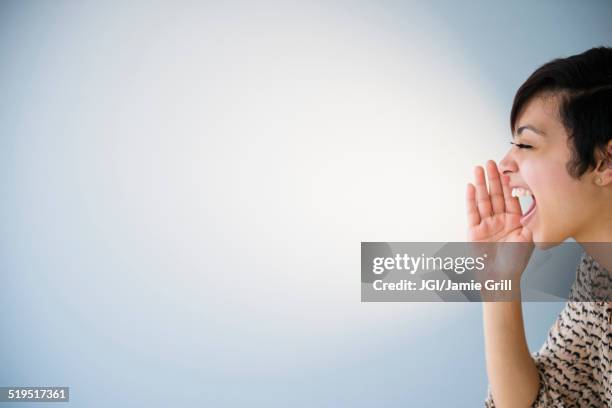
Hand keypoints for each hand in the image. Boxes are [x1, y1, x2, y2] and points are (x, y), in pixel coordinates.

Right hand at [466, 160, 533, 281]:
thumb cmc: (514, 262)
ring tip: (478, 169)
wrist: (500, 278)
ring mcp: (486, 223)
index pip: (510, 197)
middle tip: (490, 163)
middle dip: (492, 178)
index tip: (506, 169)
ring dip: (480, 184)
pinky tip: (471, 187)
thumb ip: (528, 224)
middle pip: (495, 194)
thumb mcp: (527, 241)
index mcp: (514, 220)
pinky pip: (472, 211)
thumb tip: (529, 208)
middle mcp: (499, 219)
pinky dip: (471, 199)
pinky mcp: (474, 230)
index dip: (508, 184)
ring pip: (483, 199)